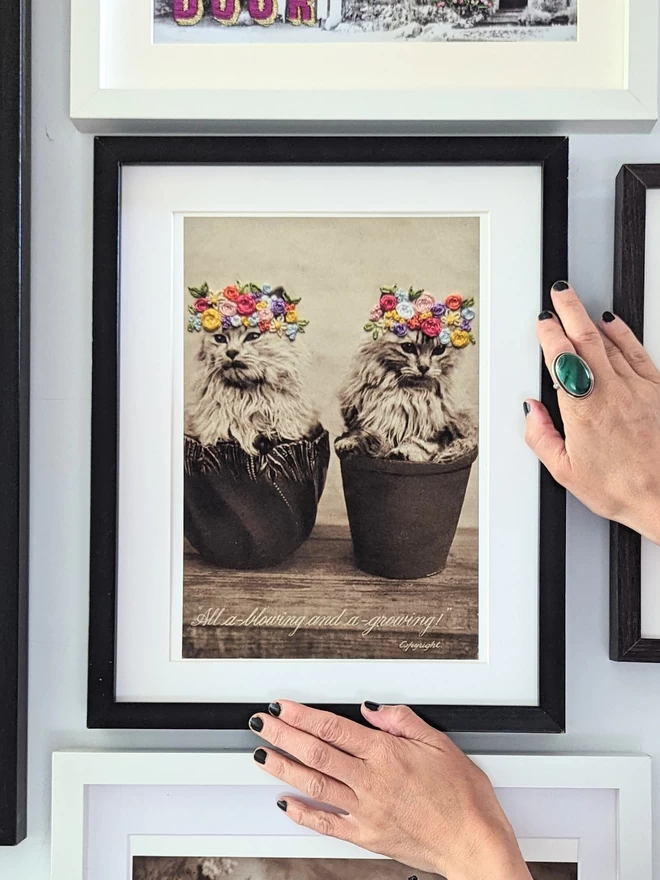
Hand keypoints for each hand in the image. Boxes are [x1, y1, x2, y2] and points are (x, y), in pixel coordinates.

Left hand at [250, 701, 529, 879]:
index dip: (303, 715)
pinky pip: (327, 824)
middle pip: (316, 753)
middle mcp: (371, 781)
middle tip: (262, 723)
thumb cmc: (463, 797)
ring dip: (284, 768)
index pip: (333, 728)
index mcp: (386, 754)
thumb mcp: (439, 742)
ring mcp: (366, 810)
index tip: (284, 706)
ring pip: (314, 785)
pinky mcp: (367, 836)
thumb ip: (401, 721)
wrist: (474, 842)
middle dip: (283, 735)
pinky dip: (302, 813)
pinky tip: (285, 803)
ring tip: (262, 754)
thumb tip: (372, 708)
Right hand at [525, 282, 659, 543]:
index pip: (560, 358)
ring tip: (578, 303)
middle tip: (559, 293)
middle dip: (569, 311)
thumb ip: (541, 436)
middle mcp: (609, 392)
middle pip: (585, 338)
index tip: (543, 322)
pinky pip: (637, 353)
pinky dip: (623, 334)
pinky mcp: (656, 391)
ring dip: (590, 318)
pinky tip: (614, 323)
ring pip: (609, 342)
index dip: (549, 335)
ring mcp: (636, 388)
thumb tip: (531, 411)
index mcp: (582, 410)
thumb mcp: (565, 471)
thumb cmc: (620, 487)